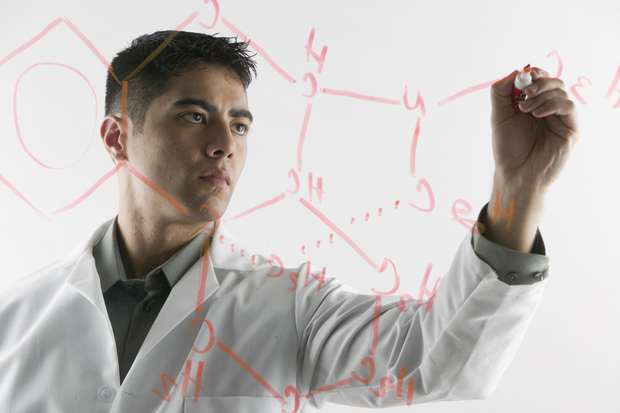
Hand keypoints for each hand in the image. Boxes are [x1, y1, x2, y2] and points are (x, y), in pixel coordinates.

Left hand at [490, 67, 578, 191]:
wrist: (516, 174)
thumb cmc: (508, 149)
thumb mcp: (499, 117)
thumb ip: (501, 94)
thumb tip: (514, 73)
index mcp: (533, 105)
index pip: (540, 80)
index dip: (534, 74)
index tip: (524, 75)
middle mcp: (548, 110)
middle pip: (553, 82)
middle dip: (539, 83)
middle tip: (524, 93)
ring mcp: (560, 119)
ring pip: (561, 91)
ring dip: (542, 95)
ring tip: (525, 110)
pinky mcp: (570, 129)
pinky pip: (569, 107)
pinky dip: (553, 105)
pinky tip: (537, 115)